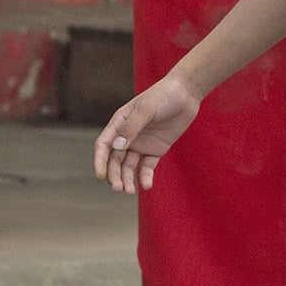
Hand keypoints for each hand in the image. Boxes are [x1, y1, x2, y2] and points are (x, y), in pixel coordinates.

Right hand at [93, 73, 201, 194]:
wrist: (186, 93)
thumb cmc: (163, 96)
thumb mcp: (147, 109)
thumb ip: (132, 127)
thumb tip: (117, 147)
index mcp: (119, 123)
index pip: (104, 145)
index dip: (100, 161)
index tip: (101, 176)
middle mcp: (127, 136)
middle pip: (115, 159)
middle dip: (114, 174)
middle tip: (119, 188)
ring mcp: (141, 143)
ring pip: (129, 165)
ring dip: (127, 178)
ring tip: (130, 191)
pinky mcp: (156, 149)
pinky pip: (147, 166)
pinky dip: (145, 176)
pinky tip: (146, 186)